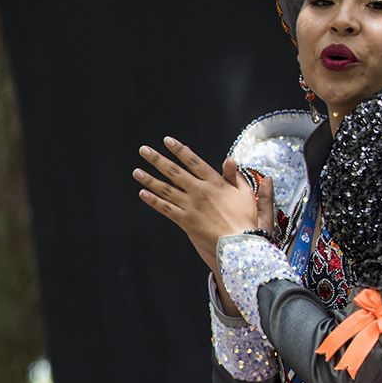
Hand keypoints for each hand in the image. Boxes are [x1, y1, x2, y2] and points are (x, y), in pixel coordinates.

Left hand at [135, 136, 272, 271]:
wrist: (239, 242)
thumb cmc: (244, 217)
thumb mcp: (244, 192)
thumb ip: (235, 175)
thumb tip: (229, 159)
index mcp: (215, 182)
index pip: (194, 161)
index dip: (180, 150)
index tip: (167, 140)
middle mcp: (200, 191)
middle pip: (174, 172)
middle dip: (157, 160)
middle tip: (143, 150)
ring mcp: (191, 205)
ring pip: (166, 189)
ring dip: (149, 179)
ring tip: (136, 172)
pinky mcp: (185, 220)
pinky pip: (166, 208)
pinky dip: (153, 201)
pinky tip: (142, 194)